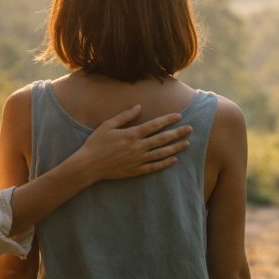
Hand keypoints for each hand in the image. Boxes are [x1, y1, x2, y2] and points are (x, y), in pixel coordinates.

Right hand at [74, 106, 192, 181]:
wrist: (88, 165)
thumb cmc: (96, 143)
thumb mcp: (107, 125)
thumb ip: (124, 116)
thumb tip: (139, 107)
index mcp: (131, 134)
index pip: (154, 125)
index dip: (167, 120)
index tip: (178, 115)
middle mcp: (137, 147)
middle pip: (162, 139)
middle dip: (177, 133)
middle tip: (190, 129)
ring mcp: (137, 160)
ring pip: (161, 153)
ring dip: (175, 148)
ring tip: (187, 143)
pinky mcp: (135, 170)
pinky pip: (153, 167)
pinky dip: (164, 163)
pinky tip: (174, 159)